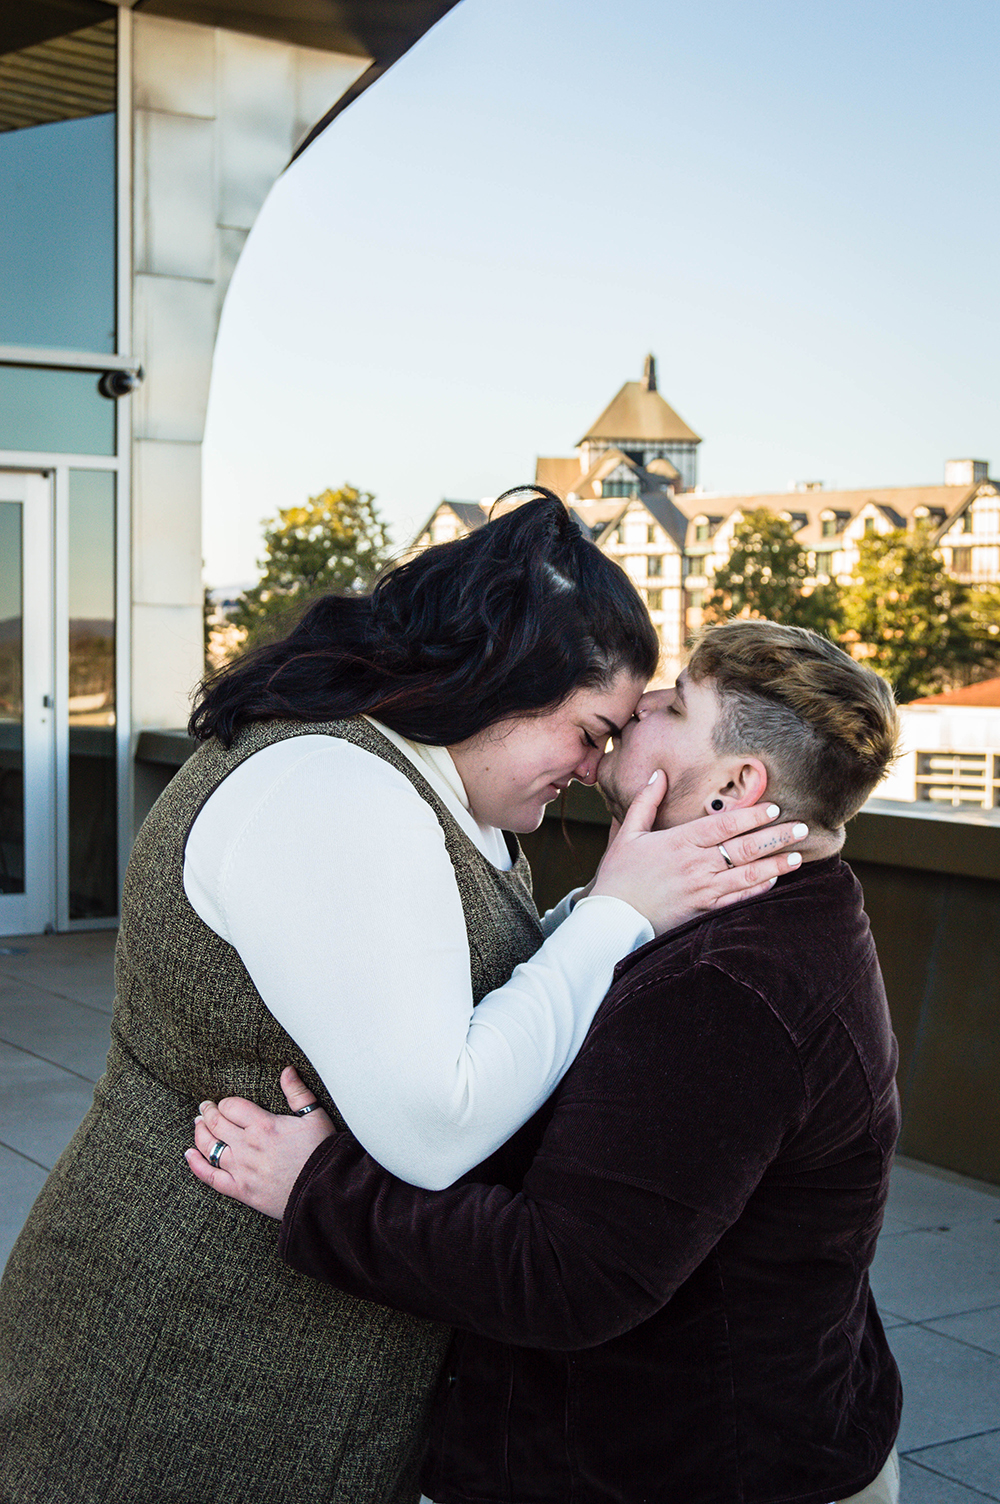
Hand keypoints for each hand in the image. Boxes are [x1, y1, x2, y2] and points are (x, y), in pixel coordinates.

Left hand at [185, 1066, 333, 1218]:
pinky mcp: (240, 1190)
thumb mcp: (315, 1117)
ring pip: (209, 1147)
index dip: (225, 1103)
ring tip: (197, 1124)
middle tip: (204, 1107)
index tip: (223, 1103)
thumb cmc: (321, 1152)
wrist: (323, 1190)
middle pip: (216, 1124)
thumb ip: (297, 1092)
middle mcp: (248, 1146)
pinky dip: (196, 1165)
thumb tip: (287, 1070)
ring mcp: (241, 1169)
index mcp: (264, 1125)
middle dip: (207, 1112)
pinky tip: (189, 1155)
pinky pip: (210, 1177)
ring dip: (200, 1133)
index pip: (231, 1106)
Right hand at [590, 774, 806, 935]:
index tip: (774, 808)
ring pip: (747, 874)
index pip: (724, 825)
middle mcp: (695, 864)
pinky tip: (774, 881)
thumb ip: (646, 802)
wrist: (612, 920)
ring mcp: (702, 889)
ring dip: (775, 864)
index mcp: (679, 841)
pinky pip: (738, 898)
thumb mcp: (627, 833)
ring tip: (796, 856)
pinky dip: (758, 889)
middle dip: (776, 836)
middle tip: (802, 828)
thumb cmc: (619, 876)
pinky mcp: (703, 911)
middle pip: (744, 848)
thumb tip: (658, 774)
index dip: (752, 816)